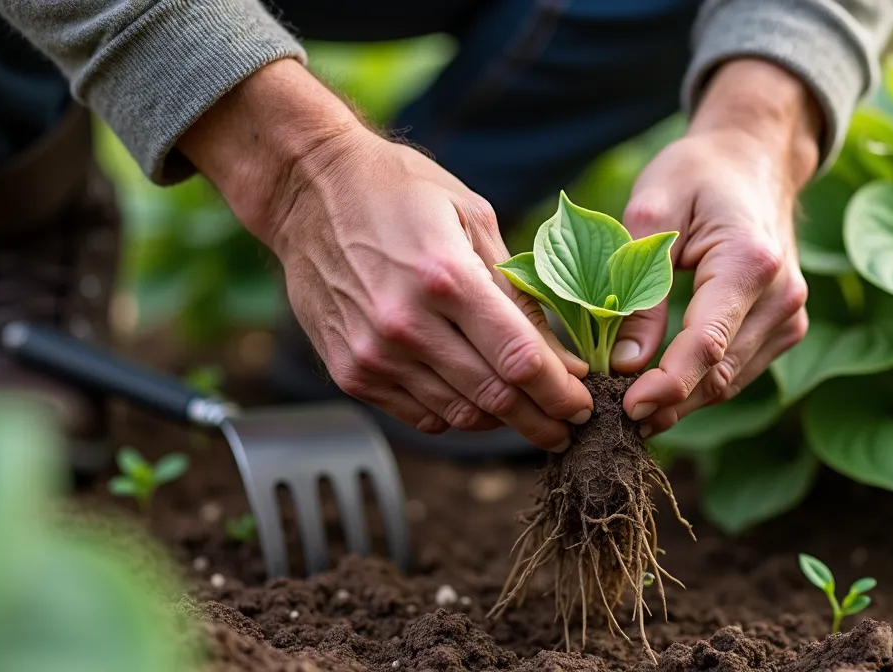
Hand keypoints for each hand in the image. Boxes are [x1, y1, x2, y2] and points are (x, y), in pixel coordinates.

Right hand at [179, 60, 592, 450]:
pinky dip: (457, 416)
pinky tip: (478, 402)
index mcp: (445, 277)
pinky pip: (420, 416)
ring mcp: (373, 354)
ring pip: (460, 416)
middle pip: (495, 399)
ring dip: (503, 422)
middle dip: (542, 420)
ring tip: (530, 415)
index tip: (584, 405)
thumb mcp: (473, 217)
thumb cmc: (400, 193)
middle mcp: (406, 324)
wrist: (308, 191)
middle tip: (568, 427)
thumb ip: (518, 289)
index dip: (561, 393)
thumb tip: (563, 357)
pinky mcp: (350, 372)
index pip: (519, 359)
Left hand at [613, 59, 822, 433]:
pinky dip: (699, 384)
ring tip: (626, 408)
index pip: (707, 343)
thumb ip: (637, 287)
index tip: (625, 409)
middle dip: (666, 403)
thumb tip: (623, 362)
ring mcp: (790, 315)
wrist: (753, 157)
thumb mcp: (652, 212)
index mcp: (750, 262)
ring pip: (730, 382)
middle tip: (610, 418)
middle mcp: (782, 295)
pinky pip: (738, 371)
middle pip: (719, 374)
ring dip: (680, 402)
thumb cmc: (696, 174)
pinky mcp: (785, 327)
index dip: (666, 386)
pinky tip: (658, 388)